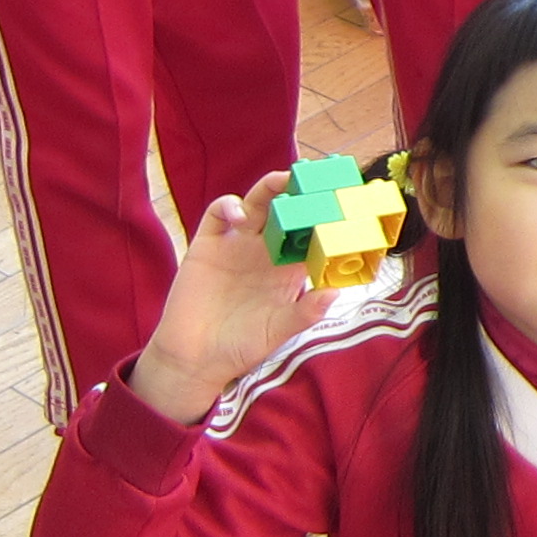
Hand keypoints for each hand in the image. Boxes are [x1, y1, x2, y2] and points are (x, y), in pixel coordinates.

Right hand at [128, 176, 328, 421]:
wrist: (195, 358)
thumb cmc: (241, 347)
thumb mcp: (278, 332)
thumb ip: (305, 313)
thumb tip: (334, 293)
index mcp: (288, 269)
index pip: (311, 235)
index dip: (325, 219)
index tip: (341, 205)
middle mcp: (265, 252)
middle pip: (287, 211)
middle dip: (300, 193)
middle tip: (315, 178)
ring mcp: (236, 245)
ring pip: (257, 205)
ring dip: (270, 188)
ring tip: (283, 180)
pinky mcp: (208, 245)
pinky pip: (219, 215)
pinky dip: (229, 206)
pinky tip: (240, 216)